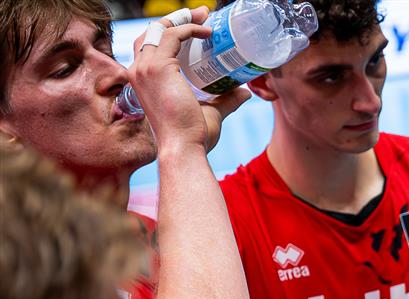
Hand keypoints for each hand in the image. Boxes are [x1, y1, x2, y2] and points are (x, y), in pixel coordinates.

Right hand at [128, 7, 247, 151]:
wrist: (184, 148)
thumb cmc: (192, 137)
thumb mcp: (210, 112)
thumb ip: (225, 101)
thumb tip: (244, 92)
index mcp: (144, 81)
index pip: (151, 46)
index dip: (171, 31)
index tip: (196, 25)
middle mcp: (138, 71)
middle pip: (152, 32)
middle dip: (177, 18)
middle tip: (202, 13)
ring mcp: (145, 68)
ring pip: (160, 28)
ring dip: (183, 18)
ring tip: (206, 15)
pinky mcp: (157, 67)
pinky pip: (173, 36)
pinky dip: (190, 29)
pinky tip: (208, 32)